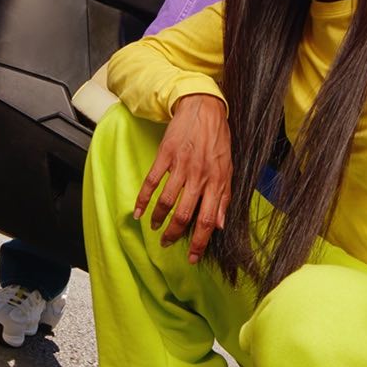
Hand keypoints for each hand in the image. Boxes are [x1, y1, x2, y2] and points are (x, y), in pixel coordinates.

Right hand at [134, 94, 231, 263]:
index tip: (193, 257)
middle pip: (184, 214)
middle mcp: (199, 176)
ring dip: (159, 219)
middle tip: (168, 244)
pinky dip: (142, 199)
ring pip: (167, 201)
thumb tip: (219, 224)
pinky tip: (138, 211)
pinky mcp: (165, 156)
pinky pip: (151, 182)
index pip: (208, 219)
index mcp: (217, 182)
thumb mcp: (228, 169)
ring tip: (156, 228)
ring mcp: (181, 166)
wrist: (204, 109)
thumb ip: (224, 197)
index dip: (200, 242)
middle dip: (175, 235)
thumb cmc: (218, 140)